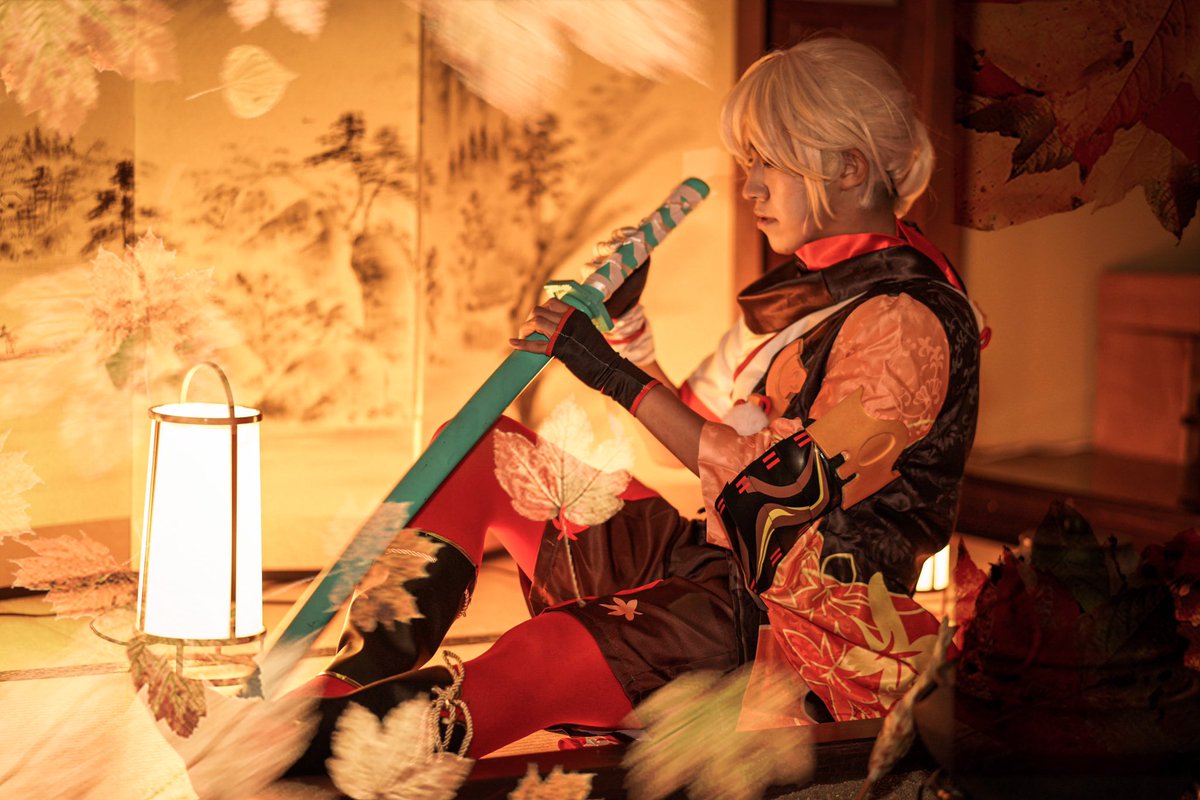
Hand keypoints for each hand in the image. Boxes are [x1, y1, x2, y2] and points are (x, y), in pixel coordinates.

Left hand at [509, 299, 656, 412]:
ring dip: (525, 330)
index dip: (540, 310)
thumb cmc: (599, 355)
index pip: (552, 302)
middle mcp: (569, 320)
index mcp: (577, 314)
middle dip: (529, 321)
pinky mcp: (560, 348)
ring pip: (535, 322)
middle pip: (539, 311)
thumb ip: (573, 328)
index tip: (537, 320)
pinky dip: (522, 344)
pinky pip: (536, 344)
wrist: (610, 369)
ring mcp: (564, 333)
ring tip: (522, 338)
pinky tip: (513, 344)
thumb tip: (558, 331)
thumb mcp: (587, 333)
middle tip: (528, 332)